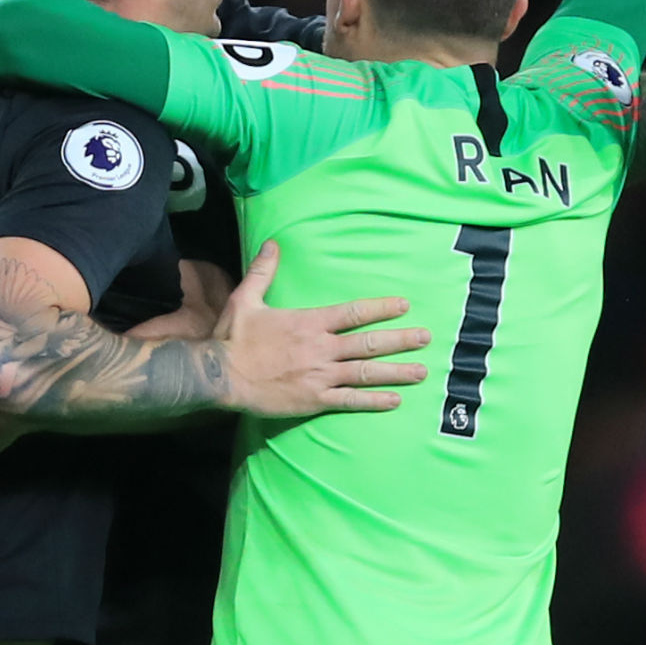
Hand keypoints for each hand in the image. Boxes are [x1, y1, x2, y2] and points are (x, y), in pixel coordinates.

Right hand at [212, 241, 430, 417]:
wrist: (219, 376)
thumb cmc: (232, 338)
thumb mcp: (246, 299)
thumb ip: (263, 271)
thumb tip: (273, 243)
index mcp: (309, 322)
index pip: (353, 312)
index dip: (381, 308)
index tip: (404, 305)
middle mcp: (321, 348)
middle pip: (369, 343)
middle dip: (400, 339)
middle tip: (425, 337)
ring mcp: (321, 376)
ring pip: (366, 373)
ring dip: (396, 371)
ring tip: (421, 371)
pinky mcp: (314, 400)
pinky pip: (350, 401)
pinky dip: (374, 401)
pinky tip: (394, 400)